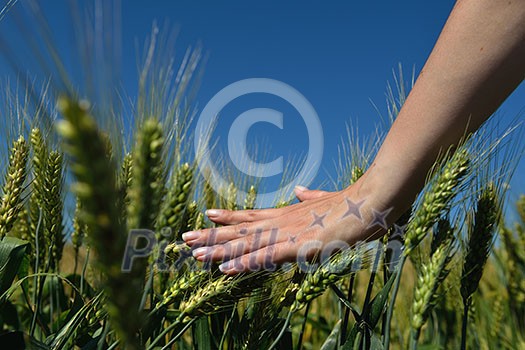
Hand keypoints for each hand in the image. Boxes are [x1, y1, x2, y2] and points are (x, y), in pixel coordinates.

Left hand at [182, 184, 391, 273]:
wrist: (372, 200)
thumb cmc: (353, 202)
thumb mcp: (328, 200)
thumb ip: (311, 196)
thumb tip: (300, 189)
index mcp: (288, 214)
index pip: (251, 216)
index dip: (228, 217)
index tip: (207, 215)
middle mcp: (282, 222)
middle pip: (241, 229)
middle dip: (212, 235)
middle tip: (184, 238)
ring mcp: (288, 234)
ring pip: (246, 243)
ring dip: (219, 250)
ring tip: (193, 253)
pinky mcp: (299, 247)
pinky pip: (266, 258)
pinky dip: (244, 263)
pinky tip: (225, 270)